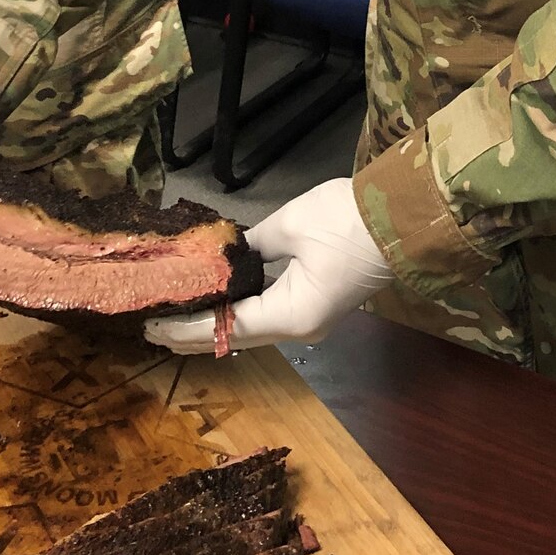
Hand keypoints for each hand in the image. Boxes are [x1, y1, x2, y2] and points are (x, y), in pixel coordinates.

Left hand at [144, 178, 393, 353]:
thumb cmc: (345, 222)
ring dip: (217, 322)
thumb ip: (250, 245)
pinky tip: (217, 299)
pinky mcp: (318, 304)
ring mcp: (312, 319)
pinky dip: (239, 309)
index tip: (152, 325)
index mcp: (292, 315)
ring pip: (253, 328)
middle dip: (196, 332)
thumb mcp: (289, 226)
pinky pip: (269, 313)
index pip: (227, 327)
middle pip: (238, 336)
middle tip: (153, 326)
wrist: (403, 217)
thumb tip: (226, 253)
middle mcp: (300, 328)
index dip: (188, 327)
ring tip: (176, 314)